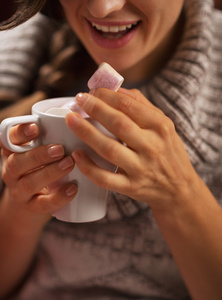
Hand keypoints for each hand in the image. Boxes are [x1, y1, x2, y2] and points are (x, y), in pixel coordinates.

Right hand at [0, 123, 76, 224]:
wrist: (29, 205)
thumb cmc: (40, 169)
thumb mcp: (39, 152)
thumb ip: (51, 136)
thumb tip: (80, 112)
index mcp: (14, 152)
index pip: (8, 140)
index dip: (20, 133)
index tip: (36, 127)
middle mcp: (12, 171)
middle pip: (18, 162)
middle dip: (39, 155)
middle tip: (60, 149)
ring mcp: (20, 191)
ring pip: (29, 183)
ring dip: (50, 172)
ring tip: (69, 164)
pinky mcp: (33, 207)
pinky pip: (43, 204)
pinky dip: (59, 197)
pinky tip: (73, 189)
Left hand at [66, 88, 198, 211]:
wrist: (179, 189)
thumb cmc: (168, 152)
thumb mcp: (164, 125)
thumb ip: (141, 105)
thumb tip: (115, 89)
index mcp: (160, 127)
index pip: (129, 105)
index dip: (106, 96)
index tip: (91, 91)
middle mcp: (152, 147)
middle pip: (118, 124)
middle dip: (95, 109)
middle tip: (78, 100)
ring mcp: (141, 169)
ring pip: (109, 149)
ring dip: (86, 133)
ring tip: (70, 120)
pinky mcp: (131, 187)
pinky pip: (105, 178)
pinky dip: (89, 167)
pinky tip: (77, 155)